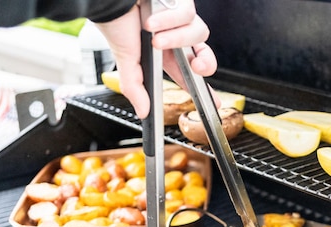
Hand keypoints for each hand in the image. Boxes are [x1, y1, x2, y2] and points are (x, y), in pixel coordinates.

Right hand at [95, 1, 216, 118]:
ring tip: (156, 38)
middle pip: (204, 55)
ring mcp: (179, 18)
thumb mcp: (124, 60)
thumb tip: (143, 111)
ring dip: (176, 38)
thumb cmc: (114, 21)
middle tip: (196, 67)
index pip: (187, 73)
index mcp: (163, 54)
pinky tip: (152, 18)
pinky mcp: (180, 3)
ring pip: (198, 34)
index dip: (203, 88)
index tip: (216, 102)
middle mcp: (175, 36)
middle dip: (205, 64)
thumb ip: (135, 87)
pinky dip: (169, 18)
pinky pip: (187, 14)